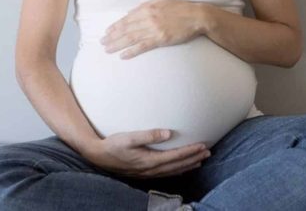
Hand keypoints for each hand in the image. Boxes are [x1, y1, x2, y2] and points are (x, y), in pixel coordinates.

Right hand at [85, 129, 210, 178]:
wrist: (98, 156)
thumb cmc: (114, 144)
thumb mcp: (130, 137)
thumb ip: (149, 135)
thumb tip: (169, 133)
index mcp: (149, 161)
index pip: (176, 157)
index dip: (190, 152)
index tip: (203, 146)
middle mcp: (150, 169)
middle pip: (177, 165)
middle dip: (194, 159)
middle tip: (208, 152)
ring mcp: (147, 173)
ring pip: (173, 171)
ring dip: (188, 165)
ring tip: (200, 160)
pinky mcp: (143, 172)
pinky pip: (166, 173)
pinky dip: (177, 170)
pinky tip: (181, 167)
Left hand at [100, 0, 205, 58]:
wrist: (196, 16)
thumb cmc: (180, 8)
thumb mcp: (161, 0)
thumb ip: (145, 5)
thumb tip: (131, 12)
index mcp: (147, 8)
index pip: (127, 18)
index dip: (115, 26)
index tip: (107, 32)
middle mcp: (148, 18)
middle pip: (126, 29)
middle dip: (112, 36)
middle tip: (102, 43)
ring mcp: (154, 29)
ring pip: (131, 38)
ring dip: (117, 44)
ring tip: (108, 50)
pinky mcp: (160, 39)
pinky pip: (142, 46)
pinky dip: (131, 51)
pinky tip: (123, 56)